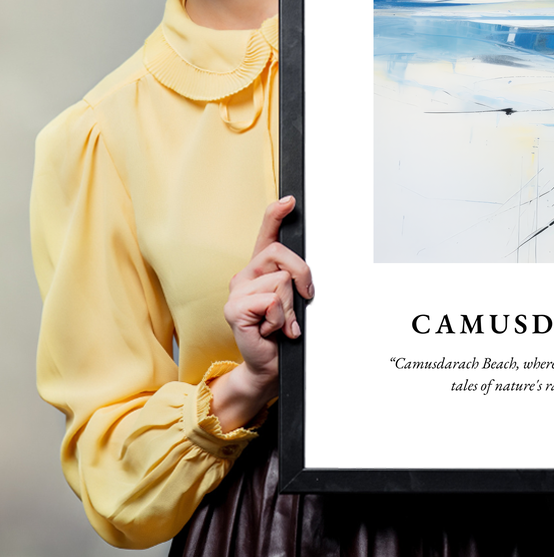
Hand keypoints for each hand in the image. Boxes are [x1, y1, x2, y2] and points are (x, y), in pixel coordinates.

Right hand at [209, 196, 313, 430]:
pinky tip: (271, 330)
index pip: (266, 234)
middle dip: (302, 276)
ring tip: (281, 323)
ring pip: (281, 281)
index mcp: (260, 270)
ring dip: (290, 307)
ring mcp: (237, 291)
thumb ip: (295, 281)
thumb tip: (305, 273)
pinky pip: (271, 301)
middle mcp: (245, 275)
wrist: (269, 366)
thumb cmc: (282, 333)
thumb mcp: (294, 301)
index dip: (276, 214)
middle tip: (303, 299)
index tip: (290, 201)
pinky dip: (280, 319)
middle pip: (281, 254)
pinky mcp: (234, 309)